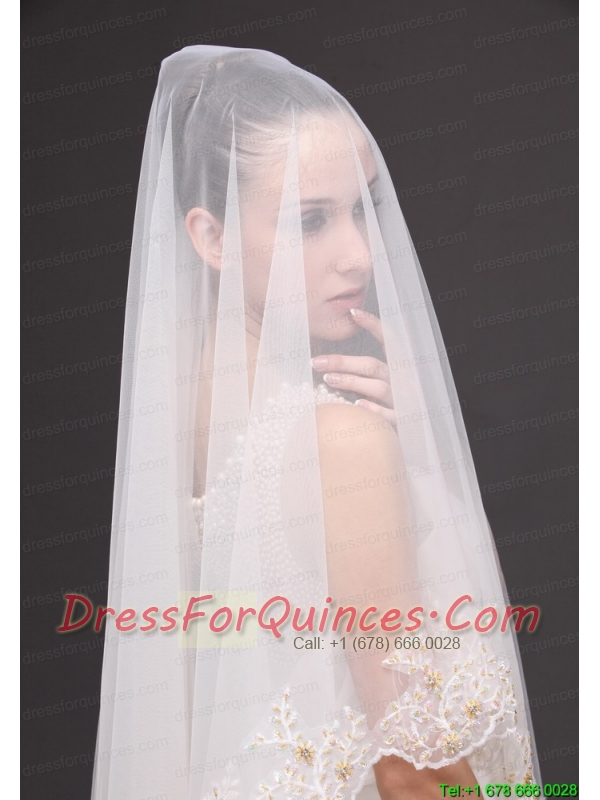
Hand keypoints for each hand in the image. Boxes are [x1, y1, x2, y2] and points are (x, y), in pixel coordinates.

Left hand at [312, 308, 395, 428]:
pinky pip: (389, 415)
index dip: (373, 325)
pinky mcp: (403, 420)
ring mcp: (403, 400)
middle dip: (343, 362)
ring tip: (329, 380)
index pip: (388, 341)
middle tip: (318, 362)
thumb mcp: (376, 386)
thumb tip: (325, 364)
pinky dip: (374, 410)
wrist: (409, 435)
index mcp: (396, 367)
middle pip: (372, 366)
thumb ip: (360, 374)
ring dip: (352, 382)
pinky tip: (357, 406)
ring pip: (378, 387)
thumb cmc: (385, 406)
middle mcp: (401, 380)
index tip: (353, 313)